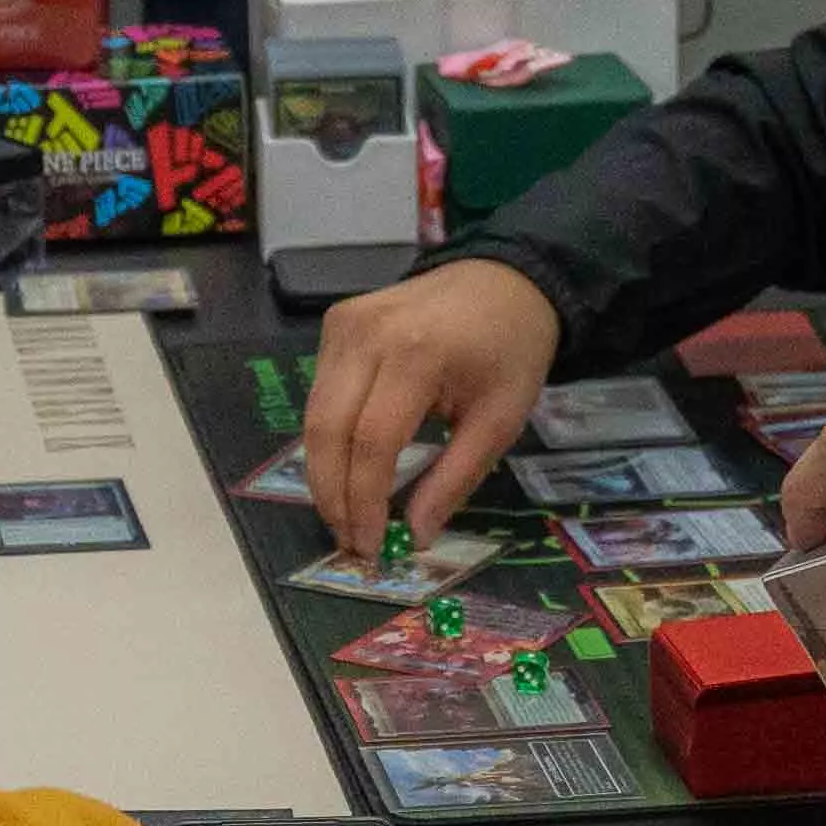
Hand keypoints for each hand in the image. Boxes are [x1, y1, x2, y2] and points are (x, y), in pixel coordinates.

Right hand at [300, 259, 560, 550]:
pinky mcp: (334, 323)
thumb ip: (455, 478)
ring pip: (314, 414)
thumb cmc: (510, 349)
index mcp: (417, 353)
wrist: (503, 279)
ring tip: (346, 515)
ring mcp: (344, 324)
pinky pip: (320, 393)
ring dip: (324, 472)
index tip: (371, 546)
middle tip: (349, 540)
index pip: (373, 441)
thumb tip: (414, 536)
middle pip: (328, 430)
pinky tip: (348, 470)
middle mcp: (367, 333)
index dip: (365, 501)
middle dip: (333, 495)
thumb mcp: (500, 419)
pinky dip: (329, 438)